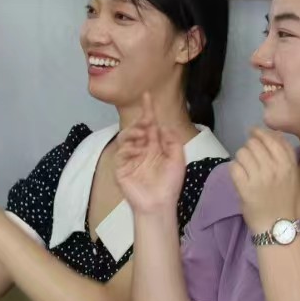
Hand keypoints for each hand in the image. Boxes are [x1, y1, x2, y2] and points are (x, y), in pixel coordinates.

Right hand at [116, 93, 185, 217]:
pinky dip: (128, 148)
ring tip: (143, 135)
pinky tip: (137, 150)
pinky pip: (121, 153)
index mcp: (154, 147)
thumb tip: (161, 126)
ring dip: (133, 133)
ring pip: (126, 138)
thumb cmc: (170, 185)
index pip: (150, 125)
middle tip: (147, 122)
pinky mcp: (121, 169)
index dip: (148, 111)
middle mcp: (141, 150)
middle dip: (140, 122)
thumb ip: (172, 141)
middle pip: (136, 129)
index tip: (147, 95)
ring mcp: (130, 159)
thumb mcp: (178, 159)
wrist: (160, 204)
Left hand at [229, 128, 299, 234]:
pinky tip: (239, 175)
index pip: (270, 138)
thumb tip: (274, 132)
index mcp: (287, 164)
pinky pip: (234, 167)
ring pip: (242, 153)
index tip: (253, 133)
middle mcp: (274, 169)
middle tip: (249, 156)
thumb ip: (284, 152)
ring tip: (245, 167)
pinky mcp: (245, 188)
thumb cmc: (284, 198)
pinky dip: (234, 169)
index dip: (259, 133)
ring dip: (241, 158)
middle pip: (253, 144)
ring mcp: (259, 178)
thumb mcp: (291, 173)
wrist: (276, 225)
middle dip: (248, 147)